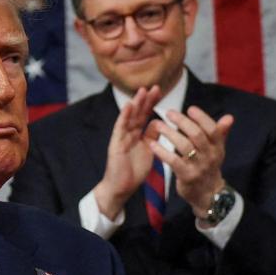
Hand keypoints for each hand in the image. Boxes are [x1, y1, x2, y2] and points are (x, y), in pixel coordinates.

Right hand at [94, 86, 161, 218]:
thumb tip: (159, 122)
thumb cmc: (134, 172)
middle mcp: (129, 134)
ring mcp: (121, 138)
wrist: (121, 188)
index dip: (152, 104)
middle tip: (154, 86)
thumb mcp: (148, 152)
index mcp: (137, 135)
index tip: (160, 91)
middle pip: (138, 113)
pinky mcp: (115, 144)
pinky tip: (128, 106)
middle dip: (146, 100)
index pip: (145, 116)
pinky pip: (120, 128)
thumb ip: (153, 137)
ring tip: (142, 91)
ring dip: (135, 103)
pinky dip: (123, 116)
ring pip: (129, 117)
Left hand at [149, 106, 234, 215]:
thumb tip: (229, 117)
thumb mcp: (217, 150)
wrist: (208, 195)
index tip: (189, 108)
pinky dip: (162, 151)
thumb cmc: (208, 166)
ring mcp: (198, 167)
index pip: (212, 129)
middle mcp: (210, 156)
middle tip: (169, 112)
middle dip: (182, 122)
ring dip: (169, 133)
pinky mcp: (187, 177)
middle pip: (197, 135)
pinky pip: (173, 161)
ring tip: (158, 125)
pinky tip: (153, 144)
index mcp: (218, 147)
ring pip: (184, 146)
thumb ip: (220, 133)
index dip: (201, 118)